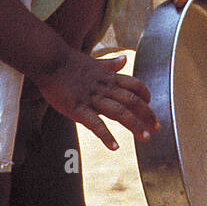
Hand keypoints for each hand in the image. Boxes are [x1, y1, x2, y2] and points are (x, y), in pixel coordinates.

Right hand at [33, 50, 160, 150]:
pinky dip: (106, 135)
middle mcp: (104, 88)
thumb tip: (124, 59)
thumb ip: (110, 64)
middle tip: (157, 128)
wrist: (49, 60)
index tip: (151, 106)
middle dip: (147, 115)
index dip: (146, 96)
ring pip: (119, 112)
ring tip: (145, 138)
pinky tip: (114, 146)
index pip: (134, 86)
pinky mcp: (77, 108)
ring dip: (134, 125)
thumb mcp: (94, 62)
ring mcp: (91, 98)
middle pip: (132, 101)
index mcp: (108, 78)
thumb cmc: (69, 62)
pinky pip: (95, 123)